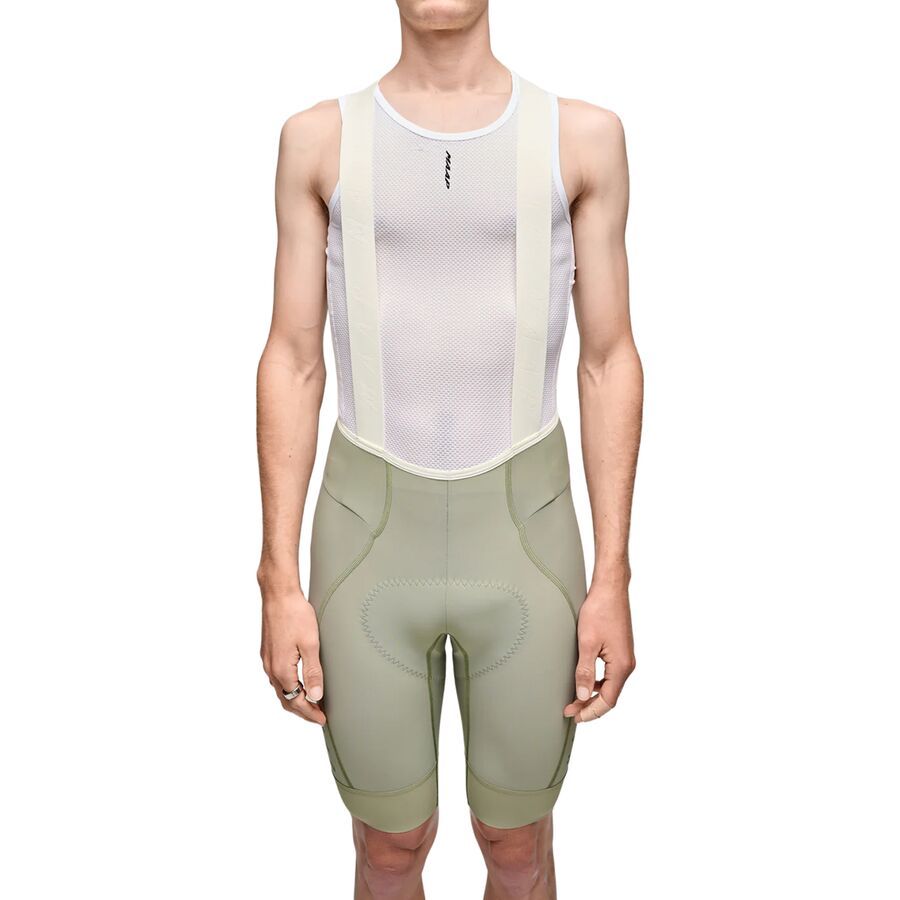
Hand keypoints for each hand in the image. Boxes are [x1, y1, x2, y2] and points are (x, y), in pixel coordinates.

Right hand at [260, 586, 325, 725]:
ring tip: (311, 703)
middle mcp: (270, 668)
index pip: (296, 701)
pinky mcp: (268, 652)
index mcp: (281, 670)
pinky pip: (277, 678)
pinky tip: (298, 683)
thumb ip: (313, 672)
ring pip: (280, 689)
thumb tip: (315, 697)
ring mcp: (267, 660)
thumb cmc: (295, 615)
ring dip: (295, 699)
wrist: (278, 595)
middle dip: (302, 710)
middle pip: (286, 699)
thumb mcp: (310, 644)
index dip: (310, 713)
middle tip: (319, 716)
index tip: (323, 720)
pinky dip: (288, 687)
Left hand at [564, 575, 635, 722]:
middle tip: (570, 710)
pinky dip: (597, 681)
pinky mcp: (620, 649)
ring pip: (610, 685)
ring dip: (592, 694)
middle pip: (610, 695)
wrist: (610, 589)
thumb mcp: (587, 643)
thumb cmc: (600, 611)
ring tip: (574, 698)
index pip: (608, 700)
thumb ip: (584, 671)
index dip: (591, 711)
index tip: (574, 716)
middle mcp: (627, 664)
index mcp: (622, 666)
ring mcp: (625, 657)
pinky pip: (610, 673)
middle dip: (590, 705)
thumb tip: (581, 696)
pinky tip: (584, 680)